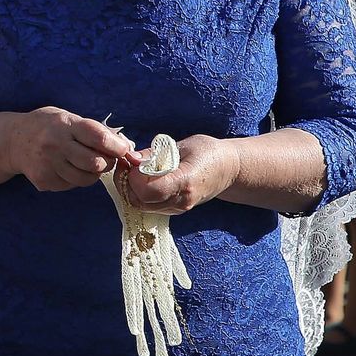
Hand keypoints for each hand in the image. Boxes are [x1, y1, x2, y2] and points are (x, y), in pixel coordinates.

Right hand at [7, 107, 134, 191]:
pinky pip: (71, 185)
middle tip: (104, 158)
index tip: (123, 149)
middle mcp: (55, 144)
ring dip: (92, 173)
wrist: (13, 140)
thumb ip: (93, 130)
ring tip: (84, 162)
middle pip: (95, 163)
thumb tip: (124, 145)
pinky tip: (66, 167)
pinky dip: (75, 179)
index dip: (117, 146)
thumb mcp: (68, 117)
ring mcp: (48, 165)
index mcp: (64, 124)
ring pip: (86, 179)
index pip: (99, 138)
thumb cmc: (47, 126)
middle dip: (106, 163)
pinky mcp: (44, 181)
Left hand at [121, 133, 239, 215]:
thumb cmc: (208, 152)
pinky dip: (138, 193)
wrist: (229, 170)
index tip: (131, 161)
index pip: (149, 190)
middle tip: (126, 164)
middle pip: (140, 202)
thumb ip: (155, 153)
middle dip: (125, 183)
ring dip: (130, 189)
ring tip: (132, 169)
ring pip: (141, 206)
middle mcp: (181, 201)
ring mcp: (178, 208)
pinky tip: (140, 178)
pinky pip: (148, 206)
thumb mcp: (183, 145)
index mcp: (185, 182)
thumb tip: (131, 157)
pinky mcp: (174, 210)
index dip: (133, 177)